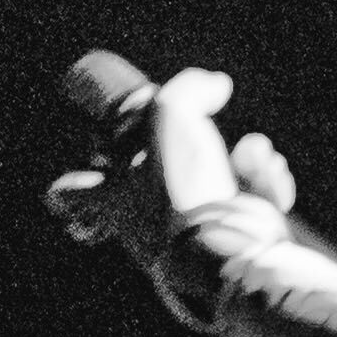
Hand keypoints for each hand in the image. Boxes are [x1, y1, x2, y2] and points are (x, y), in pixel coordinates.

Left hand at [44, 63, 302, 314]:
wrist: (228, 252)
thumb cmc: (181, 191)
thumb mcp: (170, 117)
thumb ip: (186, 91)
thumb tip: (213, 84)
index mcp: (111, 201)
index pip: (68, 192)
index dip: (79, 173)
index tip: (99, 154)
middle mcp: (144, 224)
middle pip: (150, 179)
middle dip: (185, 149)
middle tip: (197, 137)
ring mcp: (191, 236)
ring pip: (210, 184)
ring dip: (239, 159)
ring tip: (253, 151)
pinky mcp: (234, 242)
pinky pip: (247, 202)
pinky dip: (263, 181)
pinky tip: (268, 170)